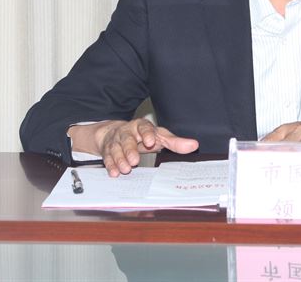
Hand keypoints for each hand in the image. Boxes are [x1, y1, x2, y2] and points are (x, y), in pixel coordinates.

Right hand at [69, 119, 198, 176]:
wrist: (115, 132)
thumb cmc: (142, 135)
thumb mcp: (160, 136)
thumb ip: (175, 142)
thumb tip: (193, 145)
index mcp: (141, 126)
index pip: (145, 128)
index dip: (147, 134)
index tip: (150, 142)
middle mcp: (127, 132)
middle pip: (127, 139)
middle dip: (130, 150)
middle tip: (134, 161)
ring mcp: (116, 141)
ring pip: (116, 149)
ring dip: (119, 159)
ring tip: (125, 169)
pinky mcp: (107, 151)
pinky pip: (107, 158)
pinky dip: (110, 165)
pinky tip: (114, 173)